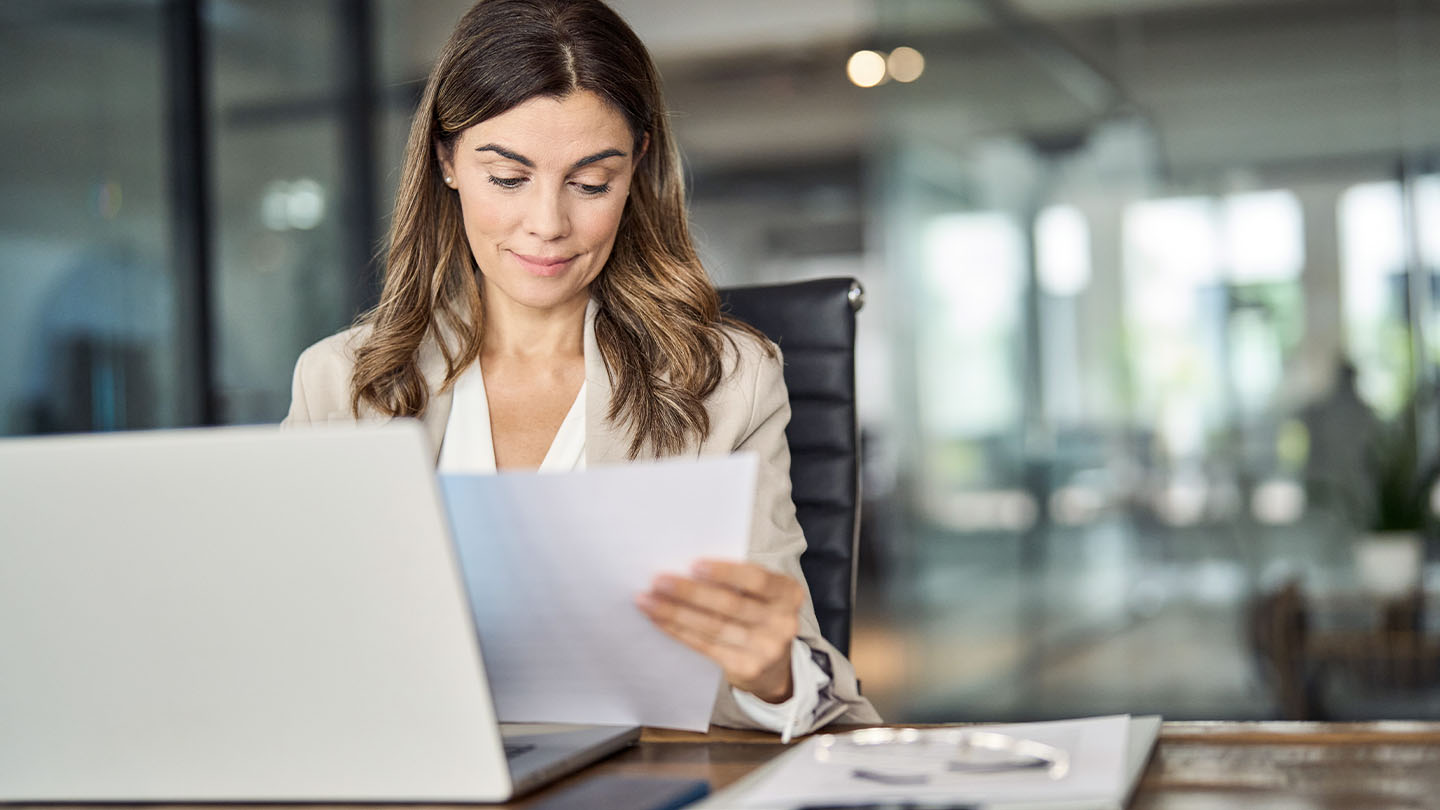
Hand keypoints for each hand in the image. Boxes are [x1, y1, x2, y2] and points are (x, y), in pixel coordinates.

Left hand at [636, 559, 803, 703]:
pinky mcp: (747, 668)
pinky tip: (660, 620)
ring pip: (714, 626)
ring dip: (676, 612)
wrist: (774, 667)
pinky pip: (706, 646)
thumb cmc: (759, 615)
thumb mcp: (762, 595)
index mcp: (789, 593)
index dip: (725, 572)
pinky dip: (679, 631)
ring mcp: (767, 649)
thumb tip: (685, 567)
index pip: (757, 579)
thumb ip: (737, 581)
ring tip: (649, 600)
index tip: (692, 564)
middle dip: (690, 592)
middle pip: (730, 604)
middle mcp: (783, 622)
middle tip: (659, 581)